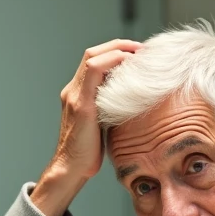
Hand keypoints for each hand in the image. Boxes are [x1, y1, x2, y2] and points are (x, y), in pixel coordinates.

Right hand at [30, 40, 140, 215]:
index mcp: (77, 94)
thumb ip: (111, 108)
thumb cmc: (89, 152)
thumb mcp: (102, 123)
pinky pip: (94, 72)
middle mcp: (73, 90)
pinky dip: (113, 62)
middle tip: (143, 49)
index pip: (94, 60)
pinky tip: (130, 67)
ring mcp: (75, 96)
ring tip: (140, 54)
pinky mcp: (81, 105)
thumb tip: (136, 102)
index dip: (116, 51)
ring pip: (93, 57)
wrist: (71, 169)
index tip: (138, 54)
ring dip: (118, 50)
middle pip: (93, 53)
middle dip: (119, 45)